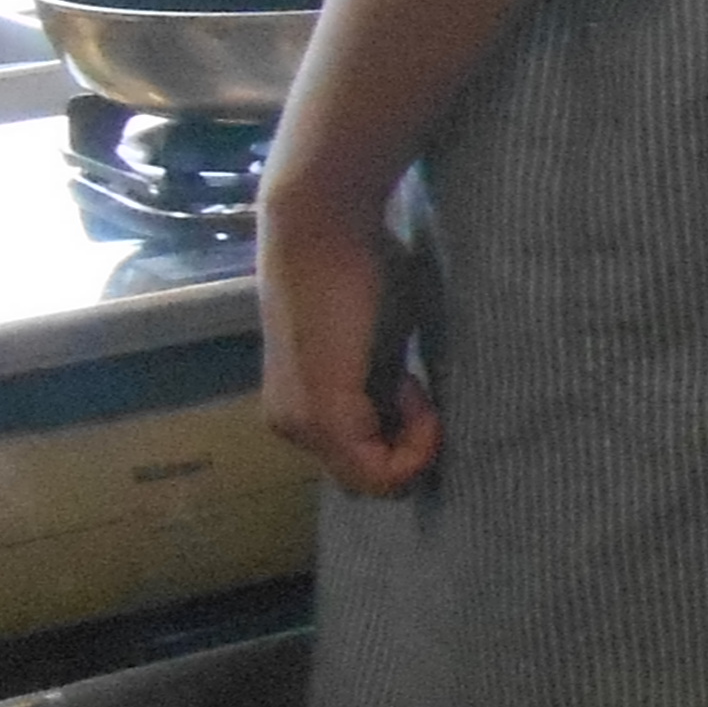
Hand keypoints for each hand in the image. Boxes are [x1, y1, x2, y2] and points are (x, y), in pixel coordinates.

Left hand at [260, 195, 439, 497]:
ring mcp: (302, 425)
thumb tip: (412, 410)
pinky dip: (416, 440)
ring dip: (414, 440)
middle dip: (412, 446)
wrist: (323, 225)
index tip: (412, 378)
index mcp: (300, 408)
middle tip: (416, 385)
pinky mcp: (321, 416)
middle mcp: (290, 426)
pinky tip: (412, 384)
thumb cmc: (361, 264)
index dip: (408, 438)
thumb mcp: (380, 342)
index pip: (365, 464)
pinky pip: (380, 472)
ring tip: (411, 379)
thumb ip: (385, 383)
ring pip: (376, 482)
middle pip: (370, 479)